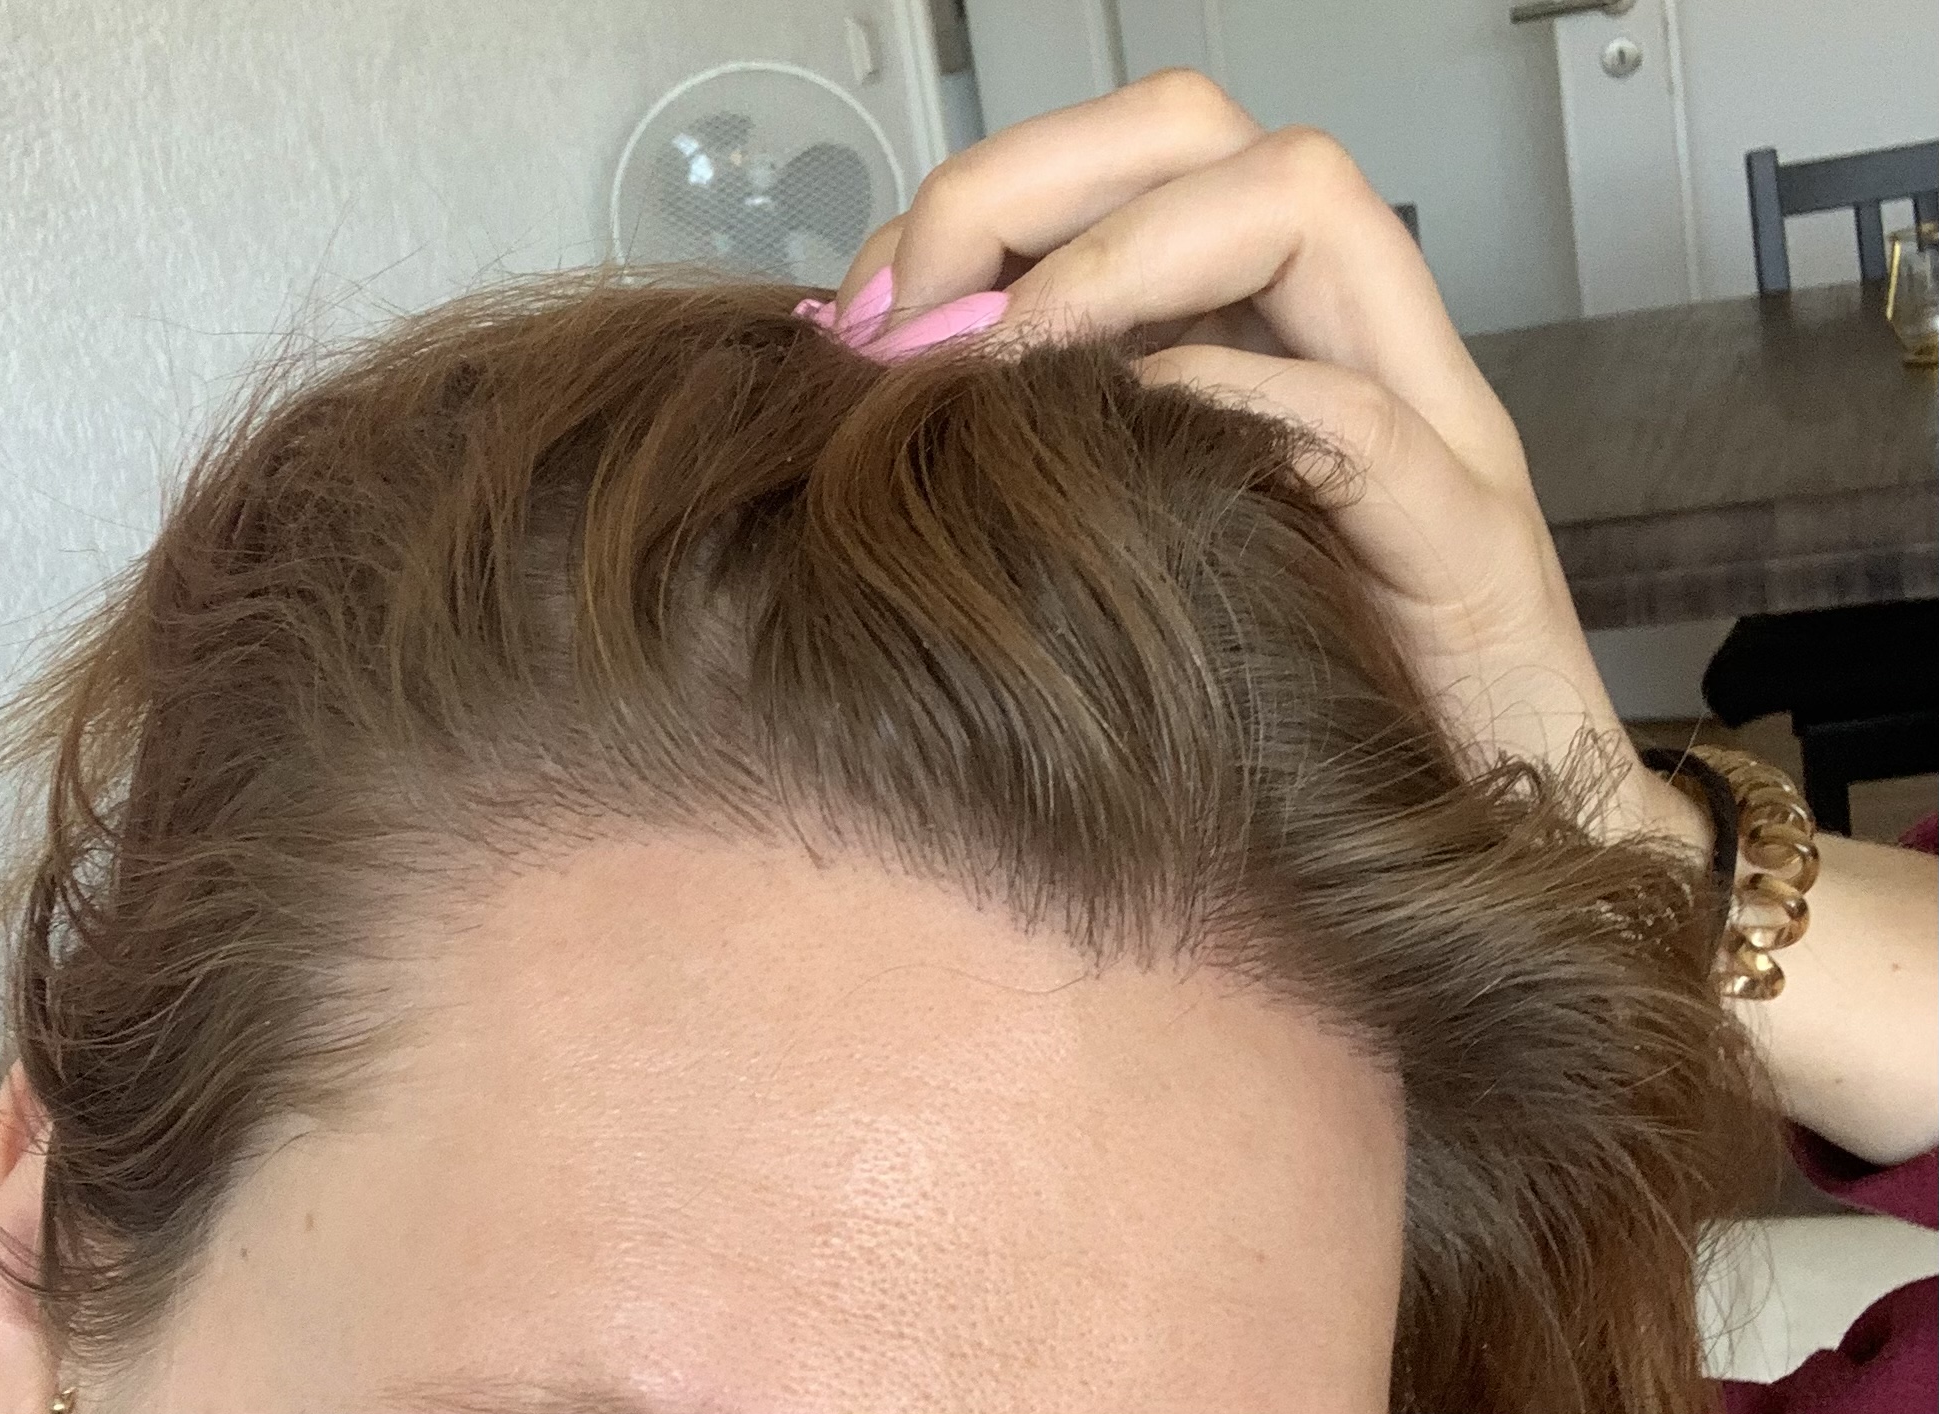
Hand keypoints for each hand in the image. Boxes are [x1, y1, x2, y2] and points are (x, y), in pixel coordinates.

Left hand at [837, 72, 1693, 841]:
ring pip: (1310, 208)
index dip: (991, 191)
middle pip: (1211, 134)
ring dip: (1123, 259)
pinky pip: (1359, 427)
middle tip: (919, 305)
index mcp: (1269, 337)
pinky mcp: (1468, 556)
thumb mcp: (1153, 547)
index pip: (1138, 155)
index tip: (875, 302)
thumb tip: (878, 371)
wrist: (1510, 831)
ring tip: (1009, 364)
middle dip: (1037, 181)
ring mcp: (1430, 433)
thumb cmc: (1312, 709)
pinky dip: (1233, 401)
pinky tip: (1128, 439)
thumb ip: (1052, 444)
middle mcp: (1355, 348)